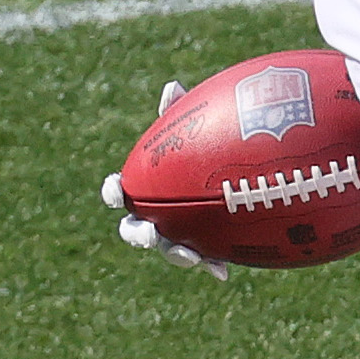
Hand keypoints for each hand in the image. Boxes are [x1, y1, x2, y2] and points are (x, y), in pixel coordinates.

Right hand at [101, 80, 229, 279]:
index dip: (113, 191)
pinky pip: (204, 260)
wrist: (246, 177)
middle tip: (150, 232)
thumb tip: (172, 86)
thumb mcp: (197, 129)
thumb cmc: (210, 147)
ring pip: (167, 249)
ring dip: (174, 253)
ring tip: (189, 255)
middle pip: (132, 229)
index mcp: (144, 187)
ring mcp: (179, 233)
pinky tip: (222, 272)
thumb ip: (180, 113)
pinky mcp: (205, 246)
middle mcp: (155, 213)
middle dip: (137, 234)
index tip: (117, 190)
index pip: (118, 190)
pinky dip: (210, 265)